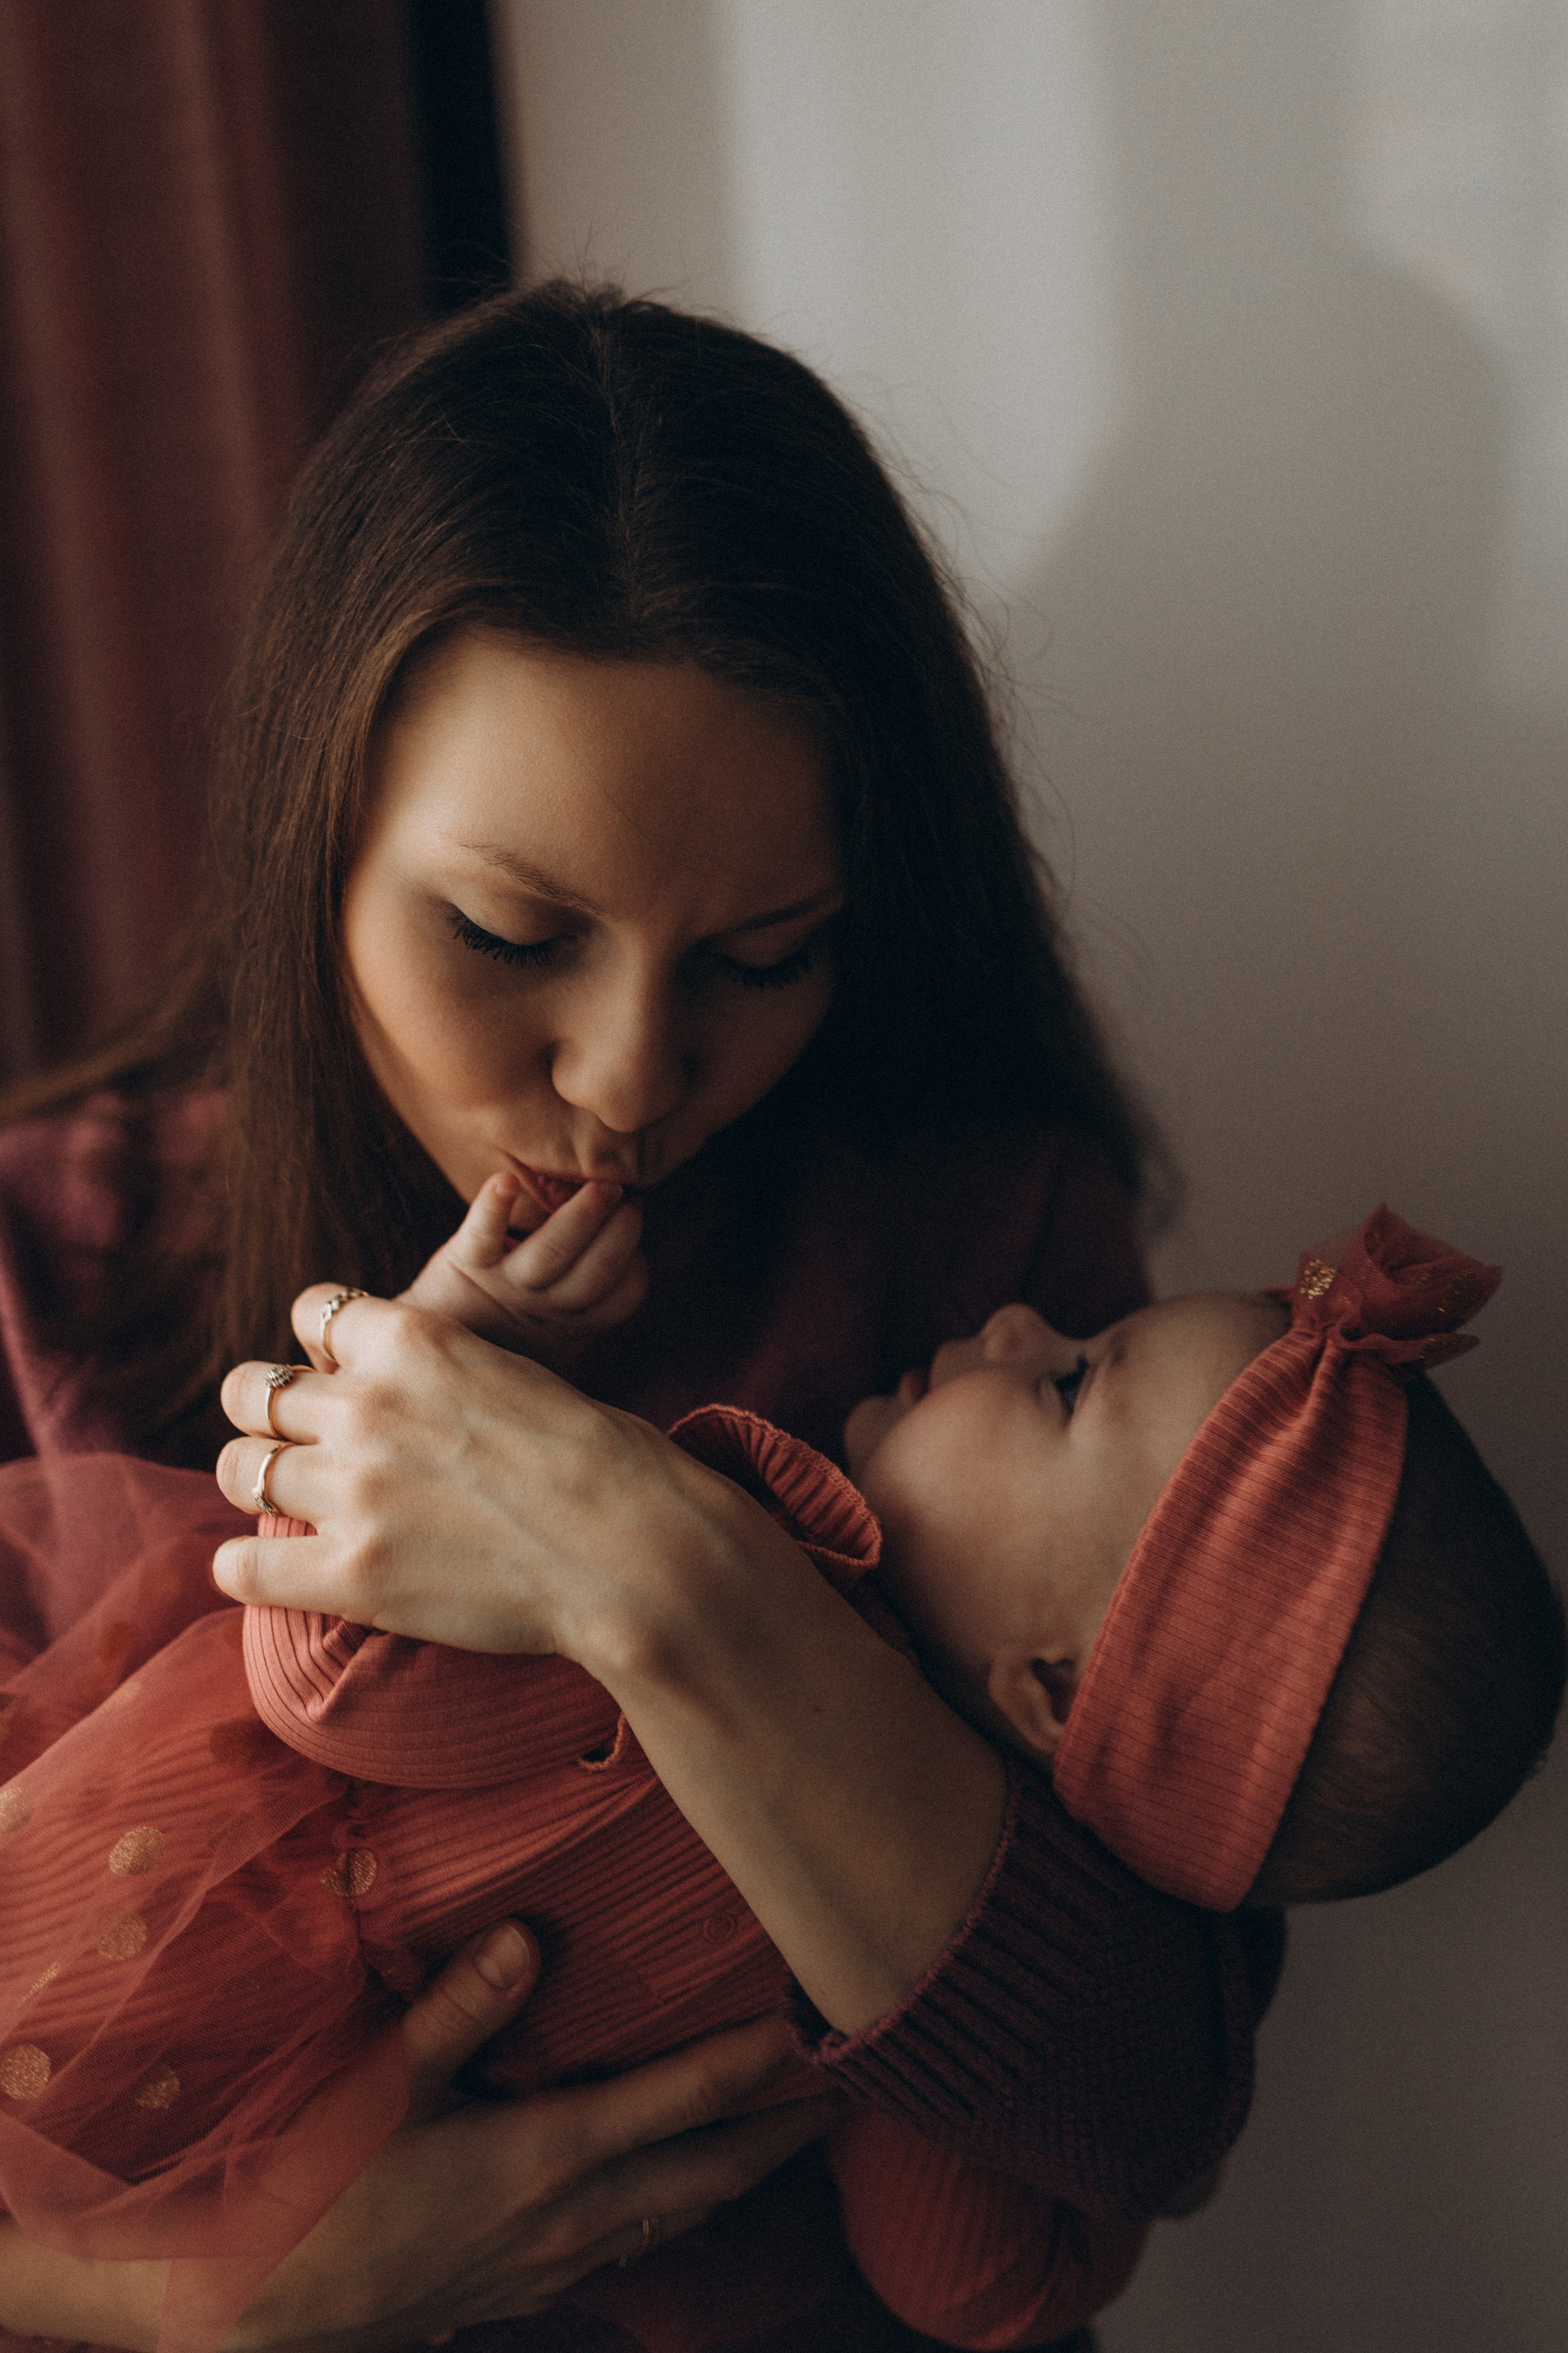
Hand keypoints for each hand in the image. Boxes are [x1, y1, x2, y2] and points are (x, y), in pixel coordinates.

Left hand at [215, 1288, 755, 1662]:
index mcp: (411, 1339)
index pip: (312, 1310)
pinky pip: (240, 1569)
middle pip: (252, 1390)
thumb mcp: (514, 1373)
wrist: (635, 1546)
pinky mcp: (353, 1577)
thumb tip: (406, 1391)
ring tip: (288, 1503)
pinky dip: (249, 1572)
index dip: (322, 1344)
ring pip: (239, 1470)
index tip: (338, 1373)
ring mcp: (352, 1492)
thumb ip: (441, 1373)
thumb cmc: (599, 1460)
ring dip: (258, 1483)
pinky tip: (282, 1573)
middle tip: (298, 1444)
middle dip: (267, 1414)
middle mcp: (366, 1405)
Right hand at [229, 1922, 840, 2350]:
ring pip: (683, 2212)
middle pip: (712, 2170)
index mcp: (547, 2155)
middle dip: (786, 2131)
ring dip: (744, 2171)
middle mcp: (573, 2213)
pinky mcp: (533, 2280)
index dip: (753, 2067)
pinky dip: (683, 2206)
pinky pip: (637, 2240)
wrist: (267, 2309)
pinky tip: (687, 2188)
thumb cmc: (321, 2186)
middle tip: (853, 2090)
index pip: (681, 2102)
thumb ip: (460, 2008)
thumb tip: (525, 1936)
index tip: (816, 2031)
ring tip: (794, 2132)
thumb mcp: (383, 2085)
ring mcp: (558, 2257)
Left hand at [399, 1172, 645, 1370]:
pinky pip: (483, 1233)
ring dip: (583, 1216)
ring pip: (551, 1253)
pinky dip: (495, 1206)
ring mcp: (502, 1284)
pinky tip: (507, 1180)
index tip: (639, 1241)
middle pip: (592, 1274)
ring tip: (604, 1187)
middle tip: (631, 1202)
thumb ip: (588, 1302)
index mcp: (565, 1324)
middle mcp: (537, 1309)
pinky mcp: (464, 1261)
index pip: (620, 1301)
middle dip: (621, 1234)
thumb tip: (638, 1261)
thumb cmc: (497, 1330)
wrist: (424, 1346)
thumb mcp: (550, 1332)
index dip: (636, 1268)